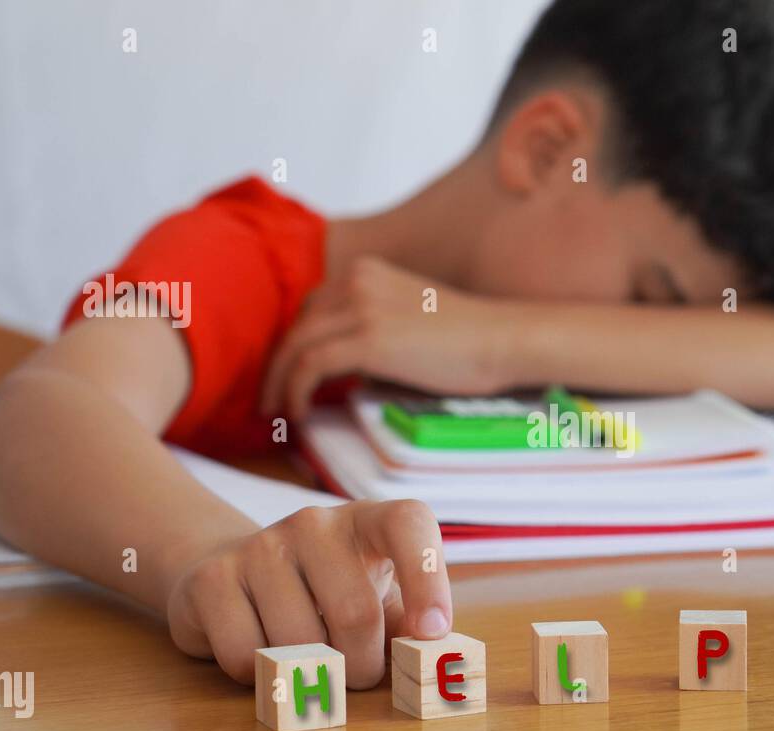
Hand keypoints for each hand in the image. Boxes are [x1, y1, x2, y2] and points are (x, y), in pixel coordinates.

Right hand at [165, 498, 451, 687]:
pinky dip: (261, 677)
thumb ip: (410, 626)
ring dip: (312, 676)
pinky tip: (263, 652)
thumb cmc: (330, 594)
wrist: (236, 572)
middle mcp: (315, 523)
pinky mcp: (213, 578)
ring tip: (309, 660)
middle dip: (363, 667)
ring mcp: (261, 546)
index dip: (428, 578)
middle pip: (356, 614)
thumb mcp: (379, 599)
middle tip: (357, 675)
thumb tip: (436, 662)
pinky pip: (246, 656)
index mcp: (368, 521)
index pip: (408, 525)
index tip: (432, 632)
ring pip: (300, 644)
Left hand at [260, 257, 511, 420]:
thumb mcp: (410, 317)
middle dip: (278, 366)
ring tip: (279, 415)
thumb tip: (341, 367)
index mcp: (366, 272)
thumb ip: (374, 327)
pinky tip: (299, 414)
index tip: (287, 378)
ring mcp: (362, 307)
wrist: (502, 340)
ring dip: (280, 384)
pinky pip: (311, 366)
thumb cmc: (468, 340)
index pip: (311, 309)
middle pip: (297, 326)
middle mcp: (357, 281)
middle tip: (271, 401)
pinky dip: (296, 392)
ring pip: (296, 346)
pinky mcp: (369, 339)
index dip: (293, 346)